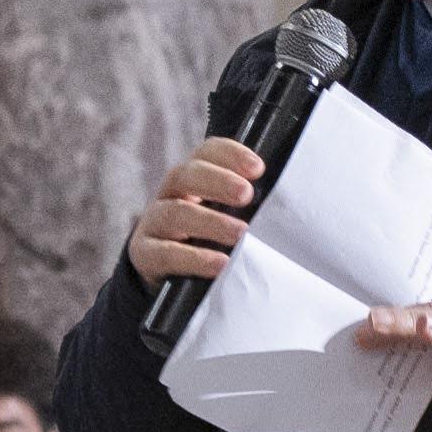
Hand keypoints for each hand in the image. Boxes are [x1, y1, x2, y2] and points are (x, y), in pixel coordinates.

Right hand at [126, 138, 262, 285]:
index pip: (206, 153)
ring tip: (240, 234)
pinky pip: (166, 253)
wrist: (165, 277)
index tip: (258, 168)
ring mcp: (153, 224)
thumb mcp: (226, 217)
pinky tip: (219, 264)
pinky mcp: (145, 255)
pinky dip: (194, 257)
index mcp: (191, 179)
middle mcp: (169, 195)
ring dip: (210, 221)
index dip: (230, 155)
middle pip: (185, 174)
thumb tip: (285, 207)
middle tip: (246, 194)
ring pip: (174, 212)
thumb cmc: (206, 241)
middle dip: (217, 181)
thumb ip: (248, 208)